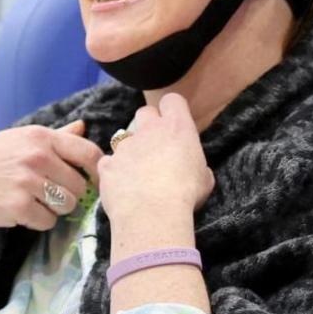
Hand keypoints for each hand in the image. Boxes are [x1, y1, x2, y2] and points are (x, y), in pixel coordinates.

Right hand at [0, 119, 102, 232]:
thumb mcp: (15, 139)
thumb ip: (53, 135)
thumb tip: (83, 126)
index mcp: (40, 136)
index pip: (89, 153)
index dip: (95, 172)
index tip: (88, 182)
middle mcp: (37, 156)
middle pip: (80, 186)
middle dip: (67, 195)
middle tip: (44, 195)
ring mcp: (27, 181)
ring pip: (67, 206)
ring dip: (53, 210)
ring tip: (29, 202)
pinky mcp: (18, 206)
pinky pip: (48, 222)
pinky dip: (36, 222)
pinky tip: (18, 212)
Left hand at [98, 93, 213, 225]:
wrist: (152, 213)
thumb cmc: (186, 194)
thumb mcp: (204, 177)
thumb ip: (195, 164)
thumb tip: (190, 167)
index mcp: (177, 128)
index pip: (173, 100)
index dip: (172, 110)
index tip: (174, 124)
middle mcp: (148, 130)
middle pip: (145, 112)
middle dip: (148, 125)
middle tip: (155, 147)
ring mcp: (124, 146)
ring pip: (123, 139)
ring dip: (130, 151)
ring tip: (138, 174)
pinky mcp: (107, 164)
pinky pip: (109, 162)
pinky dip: (114, 171)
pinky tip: (123, 187)